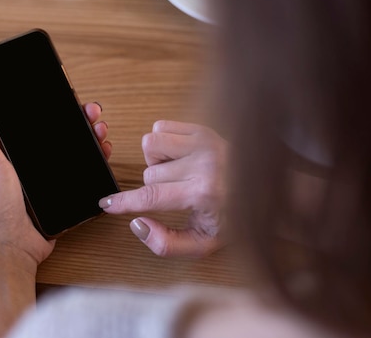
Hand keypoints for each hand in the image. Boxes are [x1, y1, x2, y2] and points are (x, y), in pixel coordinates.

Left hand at [0, 96, 110, 337]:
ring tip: (101, 132)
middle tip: (92, 113)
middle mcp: (28, 169)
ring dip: (89, 140)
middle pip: (58, 138)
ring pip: (72, 155)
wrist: (11, 249)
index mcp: (9, 157)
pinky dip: (93, 166)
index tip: (69, 99)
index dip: (52, 111)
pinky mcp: (60, 200)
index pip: (35, 126)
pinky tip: (102, 154)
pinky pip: (79, 178)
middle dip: (78, 123)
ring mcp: (46, 185)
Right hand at [99, 120, 226, 257]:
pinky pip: (160, 126)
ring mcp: (205, 142)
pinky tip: (178, 156)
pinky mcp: (204, 129)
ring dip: (156, 161)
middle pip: (148, 173)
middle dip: (154, 186)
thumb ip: (166, 243)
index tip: (106, 204)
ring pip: (150, 144)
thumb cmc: (234, 219)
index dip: (123, 202)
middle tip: (176, 193)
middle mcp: (204, 163)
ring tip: (176, 173)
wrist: (265, 190)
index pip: (150, 196)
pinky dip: (162, 142)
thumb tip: (136, 223)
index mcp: (204, 193)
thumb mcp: (202, 245)